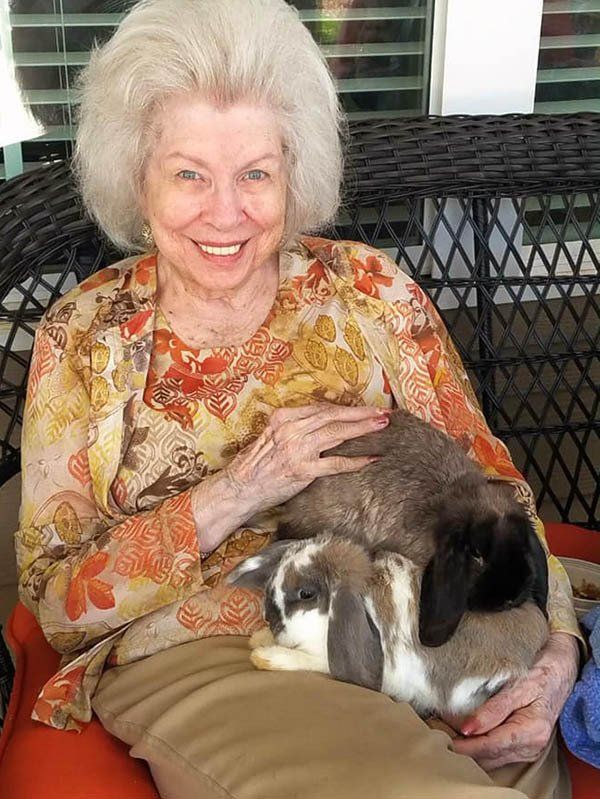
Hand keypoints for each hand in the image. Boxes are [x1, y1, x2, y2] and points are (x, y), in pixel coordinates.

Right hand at [192, 404, 388, 551]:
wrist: (240, 487)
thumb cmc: (255, 463)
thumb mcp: (271, 435)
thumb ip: (295, 427)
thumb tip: (324, 423)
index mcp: (283, 418)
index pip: (321, 408)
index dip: (346, 407)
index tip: (364, 408)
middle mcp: (291, 430)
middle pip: (333, 417)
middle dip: (361, 414)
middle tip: (383, 413)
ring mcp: (297, 450)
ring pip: (337, 434)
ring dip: (362, 429)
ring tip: (382, 426)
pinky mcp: (302, 470)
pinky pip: (335, 463)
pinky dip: (355, 461)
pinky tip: (370, 459)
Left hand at [451, 632, 579, 770]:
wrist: (561, 670)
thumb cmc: (541, 672)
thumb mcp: (518, 685)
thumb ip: (494, 709)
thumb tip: (468, 729)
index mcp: (532, 731)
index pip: (491, 746)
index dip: (465, 746)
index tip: (443, 740)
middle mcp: (531, 746)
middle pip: (490, 756)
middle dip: (463, 749)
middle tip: (436, 733)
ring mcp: (528, 749)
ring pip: (492, 759)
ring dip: (469, 750)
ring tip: (444, 734)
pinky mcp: (523, 746)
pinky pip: (497, 753)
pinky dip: (479, 748)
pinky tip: (463, 737)